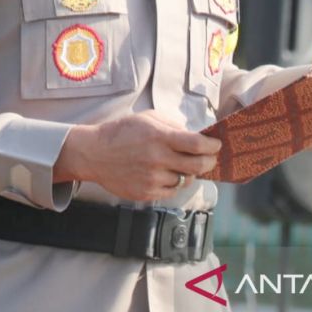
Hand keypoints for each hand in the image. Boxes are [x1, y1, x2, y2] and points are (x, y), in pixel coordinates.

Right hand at [55, 110, 220, 201]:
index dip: (212, 146)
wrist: (94, 153)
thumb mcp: (147, 118)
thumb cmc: (121, 132)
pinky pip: (171, 191)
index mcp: (159, 137)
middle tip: (209, 158)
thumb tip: (196, 136)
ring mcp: (152, 178)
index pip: (198, 144)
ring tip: (179, 164)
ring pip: (185, 180)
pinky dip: (173, 183)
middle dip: (209, 161)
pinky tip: (165, 174)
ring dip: (187, 172)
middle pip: (198, 166)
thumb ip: (172, 126)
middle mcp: (157, 159)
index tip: (216, 145)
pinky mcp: (146, 193)